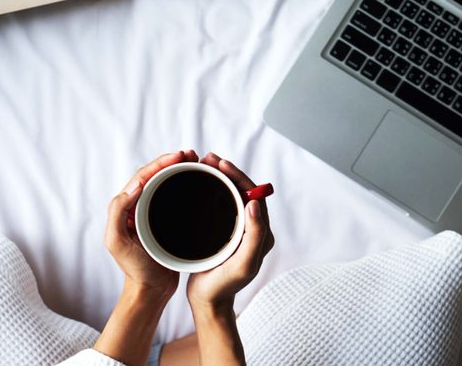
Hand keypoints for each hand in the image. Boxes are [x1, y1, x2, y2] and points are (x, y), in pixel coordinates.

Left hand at [105, 150, 198, 297]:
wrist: (151, 290)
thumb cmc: (134, 269)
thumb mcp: (117, 242)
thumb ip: (118, 212)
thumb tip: (135, 184)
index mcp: (125, 207)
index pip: (142, 176)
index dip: (160, 163)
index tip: (179, 156)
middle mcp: (137, 206)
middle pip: (154, 175)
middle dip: (171, 161)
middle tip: (191, 154)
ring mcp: (152, 213)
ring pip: (165, 183)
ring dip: (179, 169)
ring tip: (196, 161)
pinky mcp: (166, 220)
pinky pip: (174, 196)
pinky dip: (185, 184)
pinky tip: (198, 181)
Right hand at [187, 152, 273, 310]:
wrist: (209, 302)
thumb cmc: (225, 285)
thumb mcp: (243, 263)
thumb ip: (254, 235)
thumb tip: (255, 203)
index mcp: (262, 233)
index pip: (254, 195)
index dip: (239, 176)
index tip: (221, 164)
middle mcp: (253, 228)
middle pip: (243, 190)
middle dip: (228, 172)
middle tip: (209, 158)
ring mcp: (239, 229)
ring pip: (232, 194)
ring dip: (220, 177)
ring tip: (203, 164)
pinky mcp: (225, 231)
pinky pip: (222, 204)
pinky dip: (212, 189)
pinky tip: (199, 183)